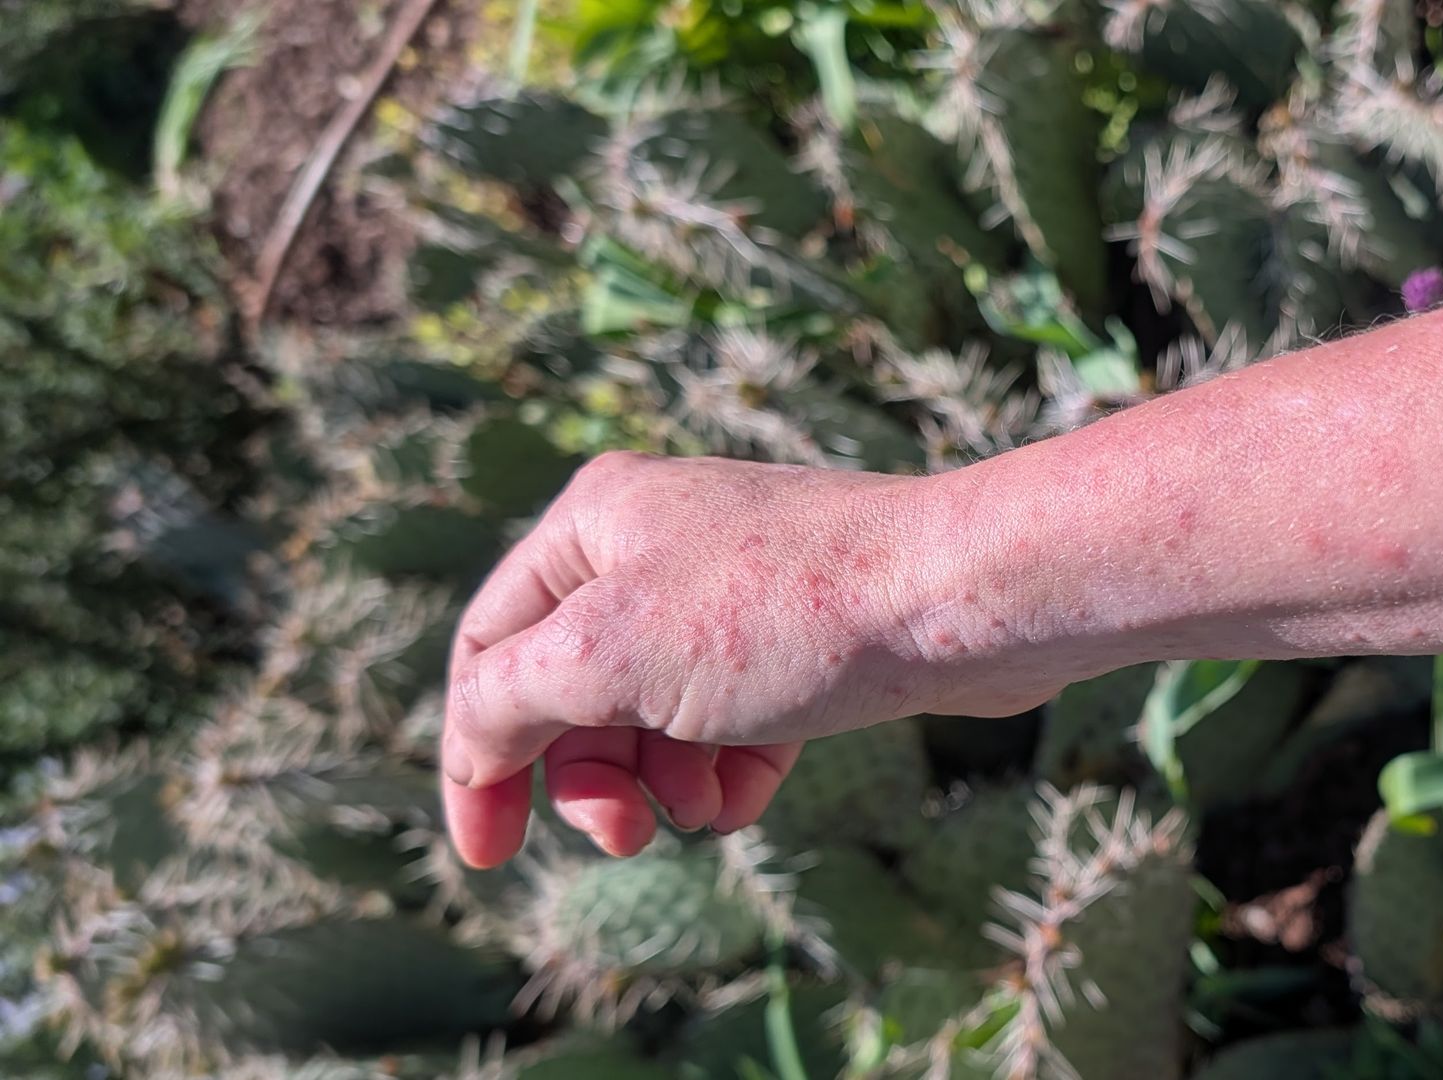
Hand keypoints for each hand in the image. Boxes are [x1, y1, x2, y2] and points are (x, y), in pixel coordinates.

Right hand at [439, 452, 1068, 867]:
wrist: (961, 597)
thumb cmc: (783, 610)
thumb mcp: (610, 653)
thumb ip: (510, 699)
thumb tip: (472, 739)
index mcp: (593, 523)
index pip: (488, 649)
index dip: (474, 754)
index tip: (485, 854)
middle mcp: (656, 545)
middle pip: (572, 690)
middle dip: (591, 777)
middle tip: (623, 837)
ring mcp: (733, 591)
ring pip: (653, 715)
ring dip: (663, 781)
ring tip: (705, 810)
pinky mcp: (800, 638)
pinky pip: (730, 721)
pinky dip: (729, 767)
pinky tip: (750, 792)